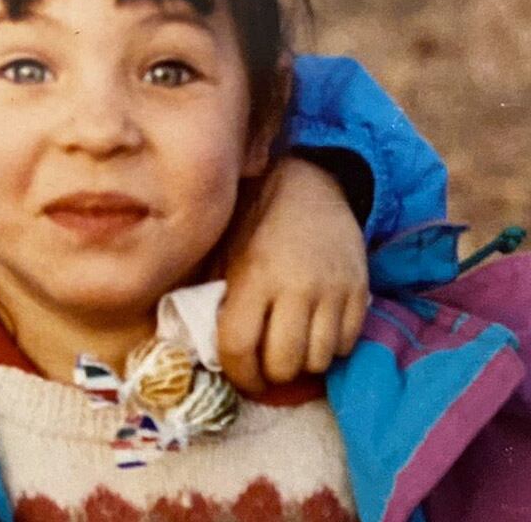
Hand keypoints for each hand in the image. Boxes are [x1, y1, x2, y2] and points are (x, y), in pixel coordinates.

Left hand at [217, 155, 370, 393]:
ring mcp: (333, 292)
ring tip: (291, 352)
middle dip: (271, 376)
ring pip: (320, 360)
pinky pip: (348, 344)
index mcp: (253, 277)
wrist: (310, 187)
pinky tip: (316, 335)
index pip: (239, 346)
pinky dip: (331, 350)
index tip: (240, 379)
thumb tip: (206, 347)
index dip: (238, 375)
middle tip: (265, 370)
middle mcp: (296, 288)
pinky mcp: (361, 292)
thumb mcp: (223, 252)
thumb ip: (215, 296)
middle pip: (284, 362)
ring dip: (303, 365)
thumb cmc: (255, 222)